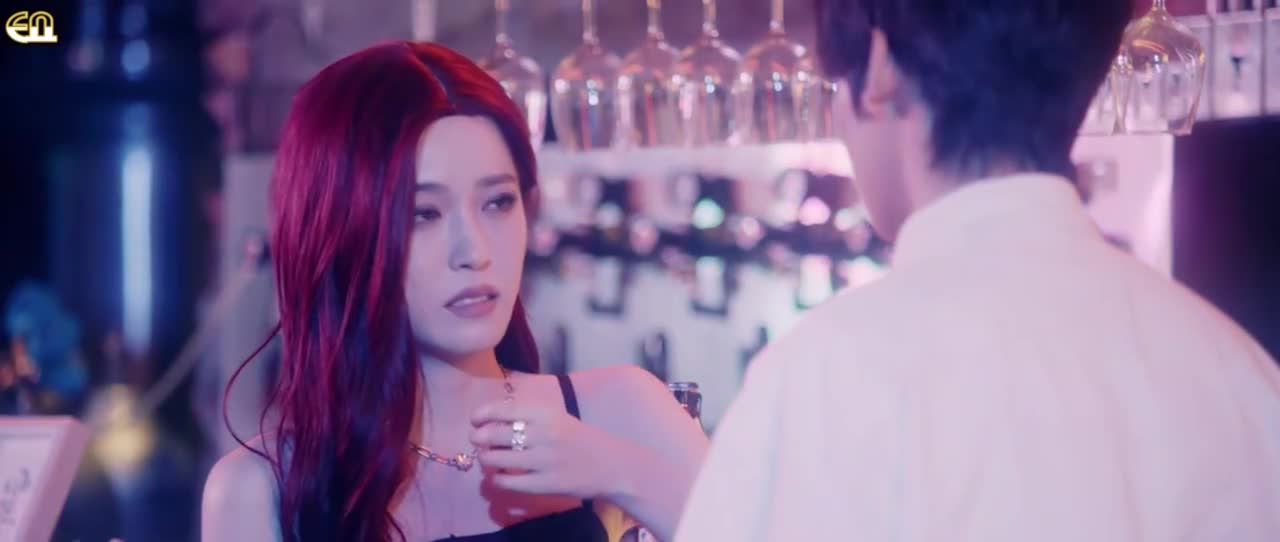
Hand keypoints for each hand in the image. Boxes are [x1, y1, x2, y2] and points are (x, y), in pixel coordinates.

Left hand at [470, 398, 623, 499]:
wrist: (611, 465)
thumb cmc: (580, 439)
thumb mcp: (558, 417)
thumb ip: (528, 416)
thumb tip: (491, 419)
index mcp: (547, 413)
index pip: (504, 409)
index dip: (483, 414)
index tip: (474, 420)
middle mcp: (544, 434)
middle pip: (495, 434)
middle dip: (479, 437)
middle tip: (476, 440)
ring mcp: (544, 461)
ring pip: (497, 458)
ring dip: (485, 458)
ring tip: (487, 457)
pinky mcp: (545, 484)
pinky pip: (509, 482)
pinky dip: (497, 479)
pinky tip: (498, 476)